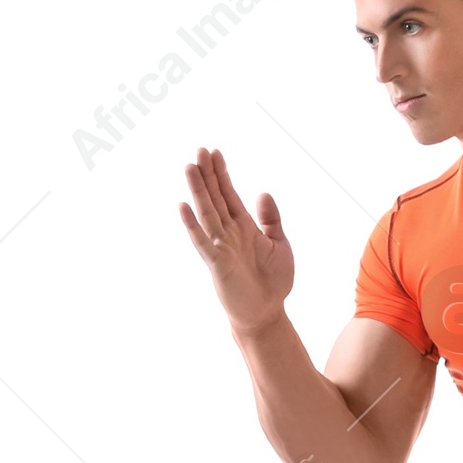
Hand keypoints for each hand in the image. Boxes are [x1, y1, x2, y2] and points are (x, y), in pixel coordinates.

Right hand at [178, 146, 293, 336]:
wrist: (267, 312)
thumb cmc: (273, 281)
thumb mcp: (279, 244)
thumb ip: (271, 220)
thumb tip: (263, 192)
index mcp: (244, 227)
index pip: (229, 194)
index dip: (222, 174)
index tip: (215, 152)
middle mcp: (229, 233)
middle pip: (215, 198)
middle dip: (208, 174)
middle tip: (200, 149)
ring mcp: (221, 247)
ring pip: (207, 213)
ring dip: (198, 191)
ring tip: (190, 167)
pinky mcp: (217, 263)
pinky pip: (202, 241)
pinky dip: (192, 225)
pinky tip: (183, 206)